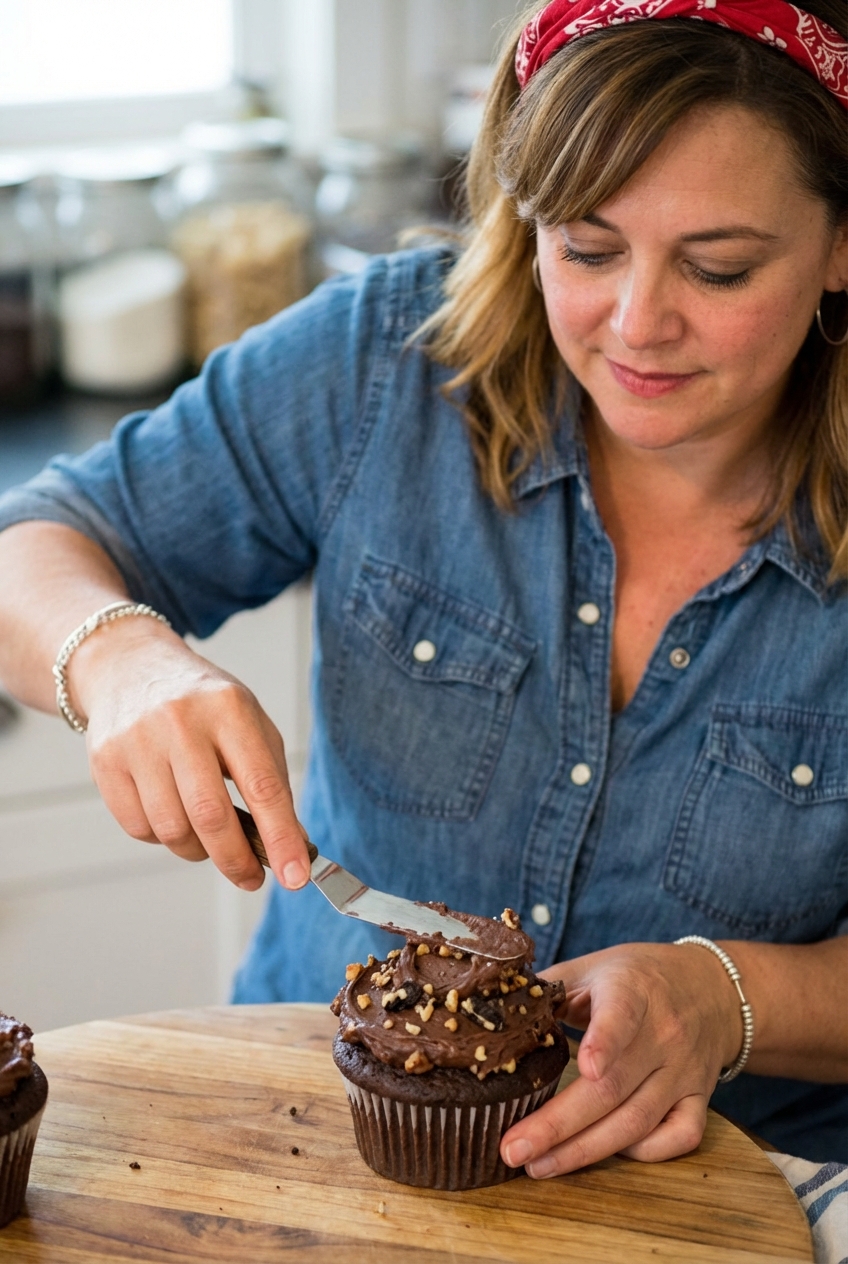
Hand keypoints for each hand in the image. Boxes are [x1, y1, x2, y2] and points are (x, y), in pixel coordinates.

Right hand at [70, 615, 309, 891]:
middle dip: (236, 860)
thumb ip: (271, 779)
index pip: (262, 785)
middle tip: (251, 878)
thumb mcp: (249, 722)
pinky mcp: (105, 761)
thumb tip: (290, 844)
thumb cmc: (203, 704)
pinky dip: (163, 838)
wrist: (131, 668)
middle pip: (211, 816)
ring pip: (172, 830)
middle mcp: (180, 722)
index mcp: (229, 709)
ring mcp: (137, 740)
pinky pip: (139, 828)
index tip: (297, 876)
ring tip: (210, 839)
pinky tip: (174, 816)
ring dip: (198, 851)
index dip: (281, 838)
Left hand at [500, 942, 743, 1176]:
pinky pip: (678, 1137)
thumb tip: (495, 1007)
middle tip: (514, 1148)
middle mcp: (664, 1035)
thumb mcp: (595, 967)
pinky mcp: (699, 1098)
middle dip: (560, 1124)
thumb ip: (550, 986)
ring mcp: (684, 1072)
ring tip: (538, 1165)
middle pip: (613, 1088)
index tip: (586, 1066)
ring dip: (585, 1150)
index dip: (604, 1042)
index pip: (622, 1016)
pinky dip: (643, 1153)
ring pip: (637, 1121)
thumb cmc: (639, 977)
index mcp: (633, 992)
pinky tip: (604, 1153)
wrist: (712, 989)